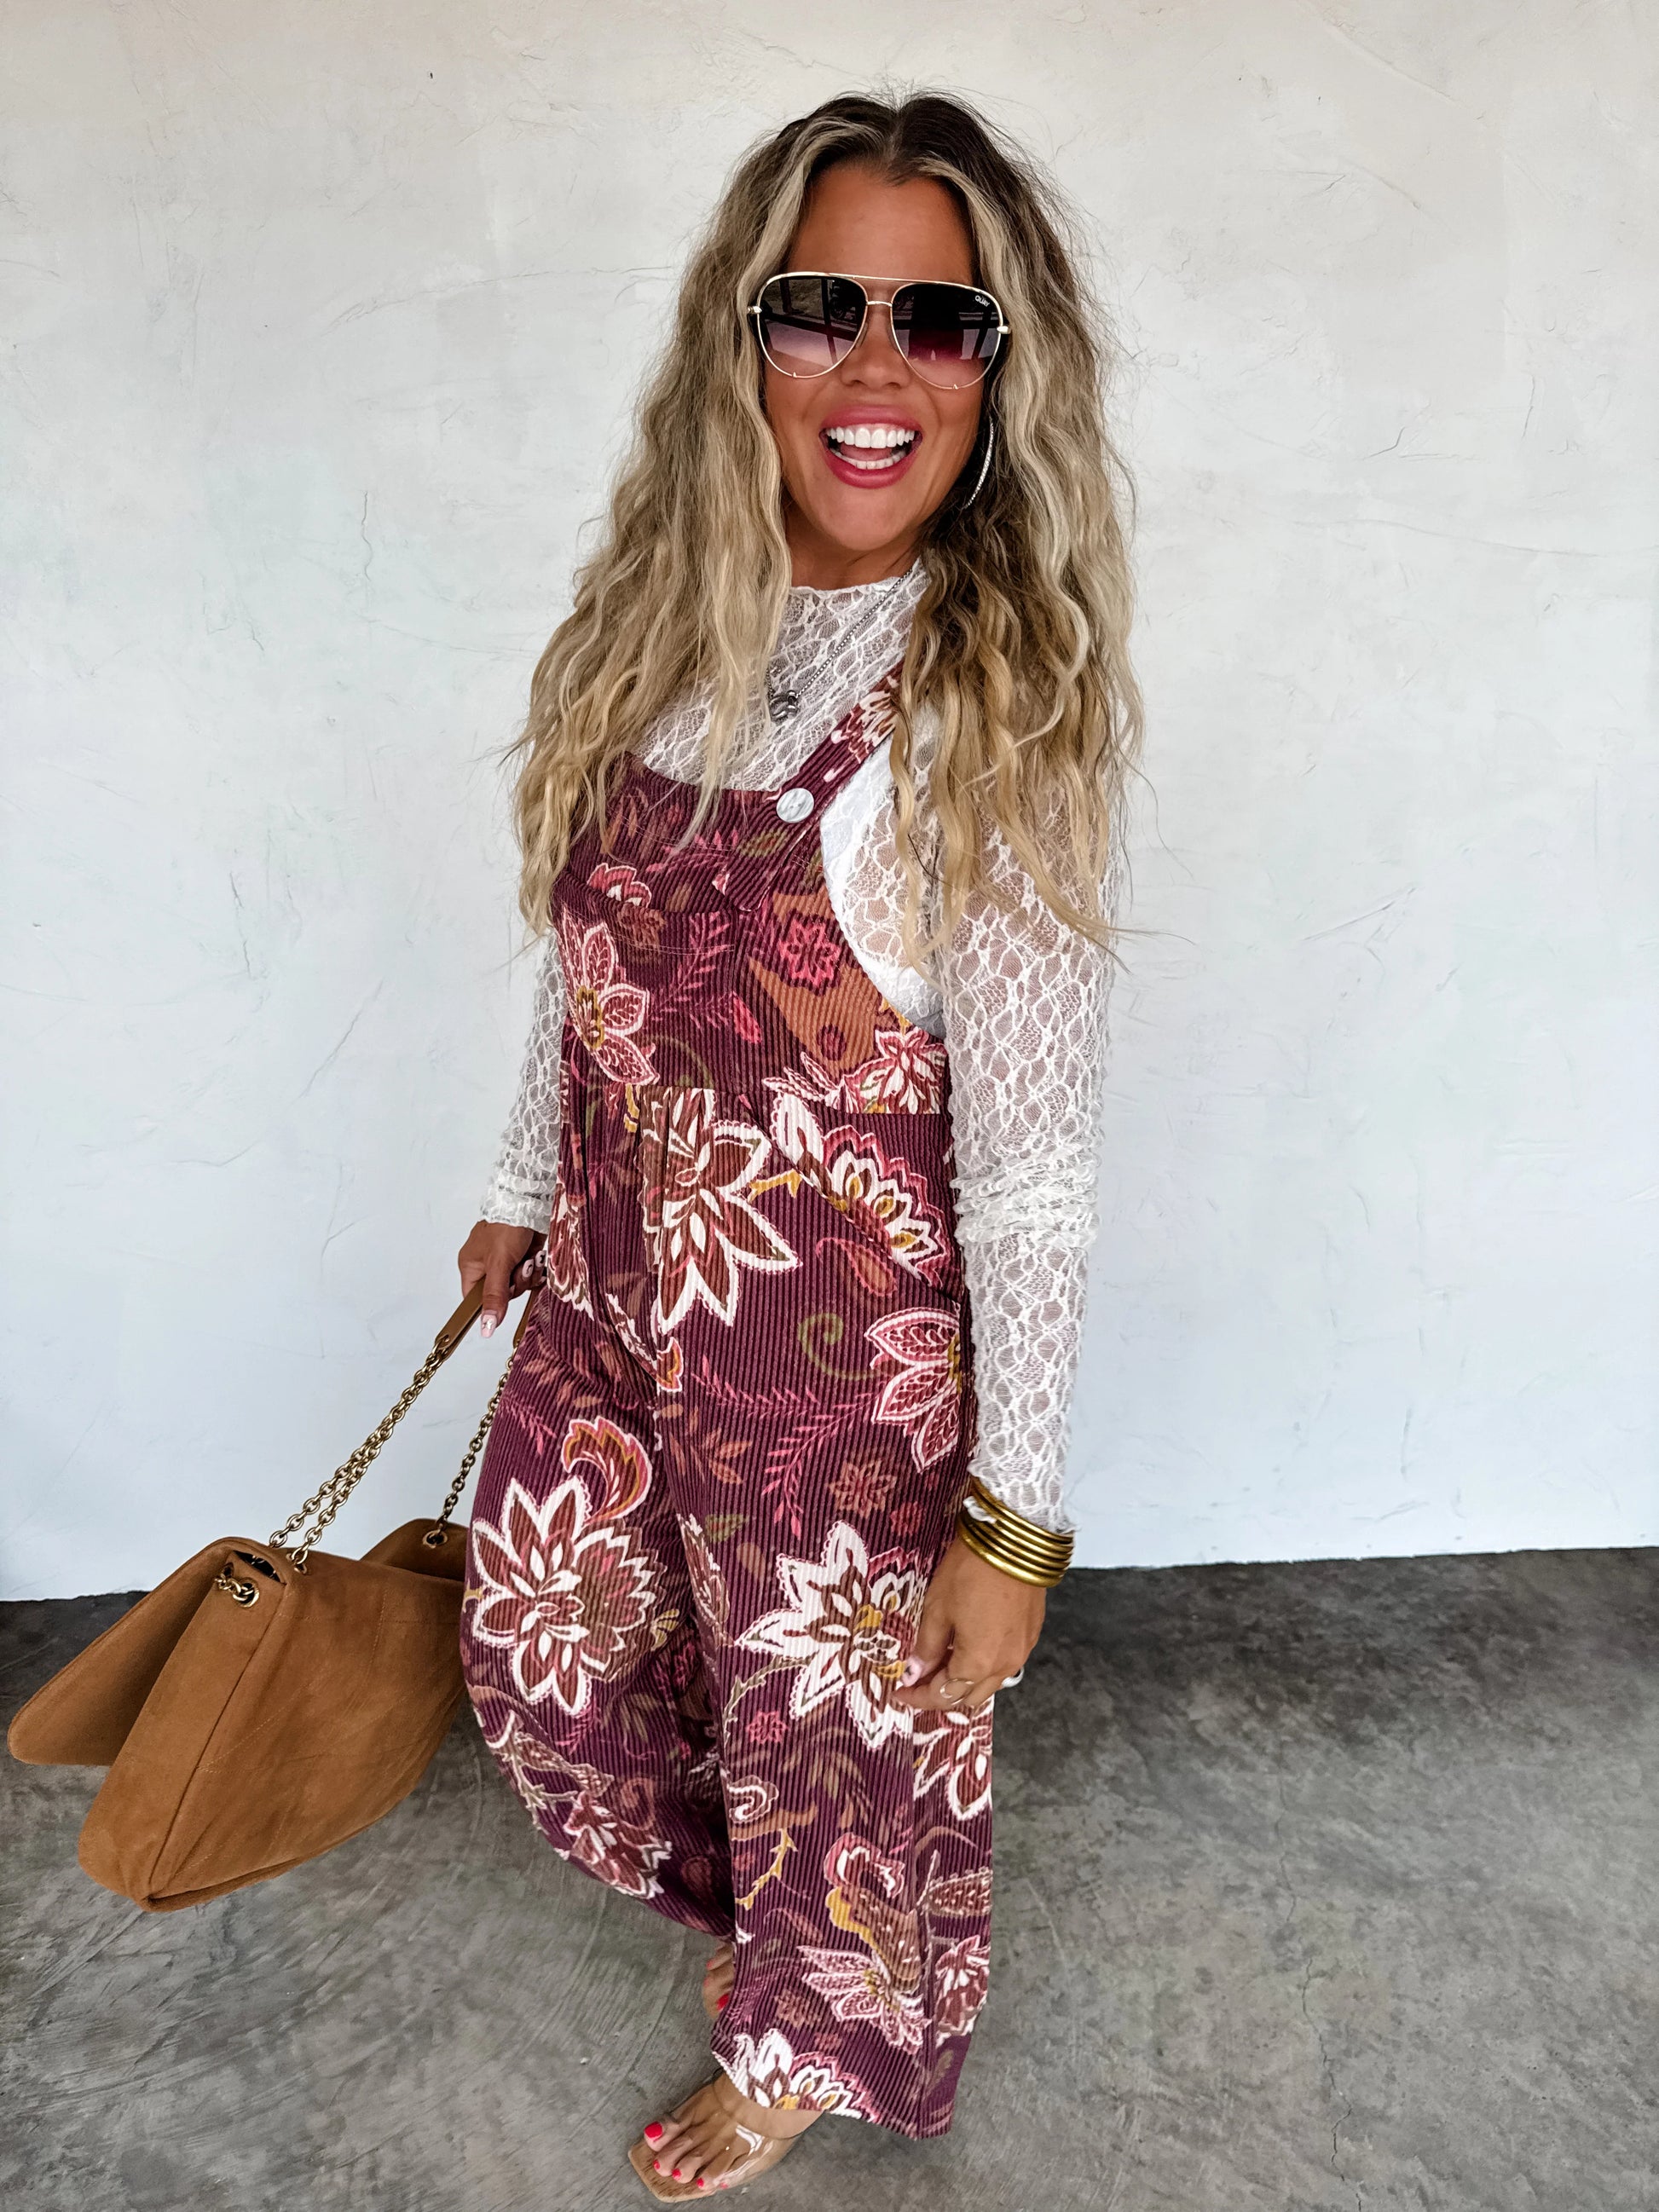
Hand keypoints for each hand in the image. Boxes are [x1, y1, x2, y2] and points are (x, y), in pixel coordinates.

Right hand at [457, 1221, 542, 1337]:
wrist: (529, 1201)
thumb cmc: (506, 1225)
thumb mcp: (499, 1264)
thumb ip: (494, 1296)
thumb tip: (486, 1327)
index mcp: (471, 1266)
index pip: (475, 1299)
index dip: (490, 1303)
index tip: (504, 1296)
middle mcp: (487, 1266)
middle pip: (502, 1294)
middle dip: (516, 1283)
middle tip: (520, 1267)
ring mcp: (507, 1261)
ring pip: (519, 1285)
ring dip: (528, 1274)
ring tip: (530, 1258)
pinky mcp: (524, 1257)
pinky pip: (531, 1275)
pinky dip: (536, 1268)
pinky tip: (537, 1256)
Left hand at [894, 1530, 1045, 1713]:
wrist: (1013, 1541)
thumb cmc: (969, 1573)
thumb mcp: (937, 1608)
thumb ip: (926, 1646)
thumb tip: (915, 1673)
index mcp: (976, 1664)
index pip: (943, 1695)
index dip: (918, 1697)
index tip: (900, 1691)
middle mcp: (1003, 1667)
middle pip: (969, 1698)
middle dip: (942, 1693)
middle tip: (920, 1676)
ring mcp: (1021, 1652)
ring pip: (990, 1684)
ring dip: (966, 1681)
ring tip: (944, 1659)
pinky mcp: (1031, 1635)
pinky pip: (1005, 1664)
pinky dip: (985, 1665)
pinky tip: (970, 1644)